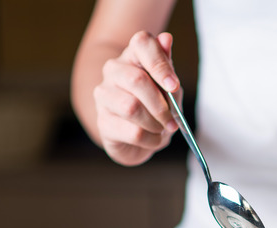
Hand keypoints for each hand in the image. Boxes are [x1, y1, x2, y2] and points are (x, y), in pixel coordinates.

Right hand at [93, 31, 181, 165]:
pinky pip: (132, 131)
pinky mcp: (102, 121)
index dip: (159, 63)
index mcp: (133, 56)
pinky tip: (153, 139)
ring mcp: (103, 95)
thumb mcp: (168, 86)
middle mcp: (113, 71)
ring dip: (155, 123)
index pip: (141, 42)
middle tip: (173, 120)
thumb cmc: (155, 105)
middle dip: (161, 104)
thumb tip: (166, 38)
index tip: (173, 86)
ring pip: (131, 107)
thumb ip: (167, 66)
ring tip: (162, 129)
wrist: (137, 136)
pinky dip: (151, 139)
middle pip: (136, 79)